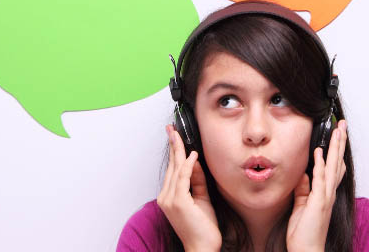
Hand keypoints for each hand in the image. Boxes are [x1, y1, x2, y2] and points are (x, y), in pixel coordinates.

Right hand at [157, 125, 221, 251]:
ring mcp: (170, 200)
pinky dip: (188, 165)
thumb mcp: (202, 198)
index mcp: (169, 197)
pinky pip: (183, 178)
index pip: (172, 170)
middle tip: (171, 128)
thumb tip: (197, 163)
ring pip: (176, 169)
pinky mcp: (178, 202)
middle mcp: (166, 197)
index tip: (174, 136)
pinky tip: (192, 155)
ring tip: (179, 135)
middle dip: (172, 146)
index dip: (174, 152)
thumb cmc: (203, 228)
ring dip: (179, 151)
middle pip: (171, 166)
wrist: (202, 247)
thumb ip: (198, 181)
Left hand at [287, 119, 347, 251]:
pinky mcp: (319, 203)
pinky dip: (319, 165)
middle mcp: (329, 193)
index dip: (337, 150)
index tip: (338, 135)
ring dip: (335, 148)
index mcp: (325, 193)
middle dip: (340, 143)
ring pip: (332, 167)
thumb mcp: (301, 206)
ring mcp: (325, 197)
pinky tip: (319, 152)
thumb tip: (302, 174)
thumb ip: (303, 190)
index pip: (333, 167)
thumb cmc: (304, 233)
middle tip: (343, 125)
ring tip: (338, 131)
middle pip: (337, 162)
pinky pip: (319, 180)